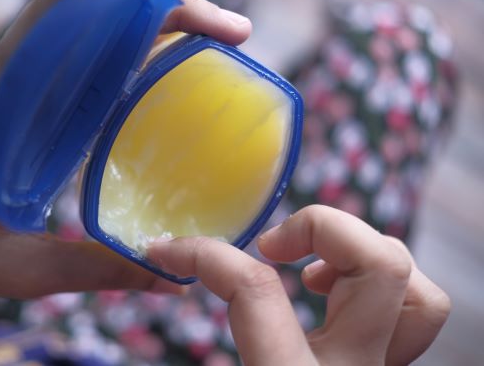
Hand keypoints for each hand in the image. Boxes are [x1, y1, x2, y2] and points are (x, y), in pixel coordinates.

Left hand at [0, 0, 250, 297]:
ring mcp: (16, 78)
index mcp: (9, 109)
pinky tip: (156, 70)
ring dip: (147, 16)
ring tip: (205, 43)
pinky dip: (123, 40)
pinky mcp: (20, 89)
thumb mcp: (16, 268)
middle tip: (228, 36)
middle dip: (168, 7)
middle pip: (93, 4)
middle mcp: (14, 79)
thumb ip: (95, 271)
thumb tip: (172, 278)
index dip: (156, 10)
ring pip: (84, 15)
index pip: (80, 22)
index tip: (217, 32)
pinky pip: (74, 45)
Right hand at [149, 205, 450, 364]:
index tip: (169, 251)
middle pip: (381, 266)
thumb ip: (212, 349)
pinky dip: (377, 283)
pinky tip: (330, 294)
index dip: (206, 256)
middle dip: (321, 229)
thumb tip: (162, 288)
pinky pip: (415, 310)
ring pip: (415, 286)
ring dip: (361, 253)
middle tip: (270, 247)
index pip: (254, 291)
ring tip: (309, 268)